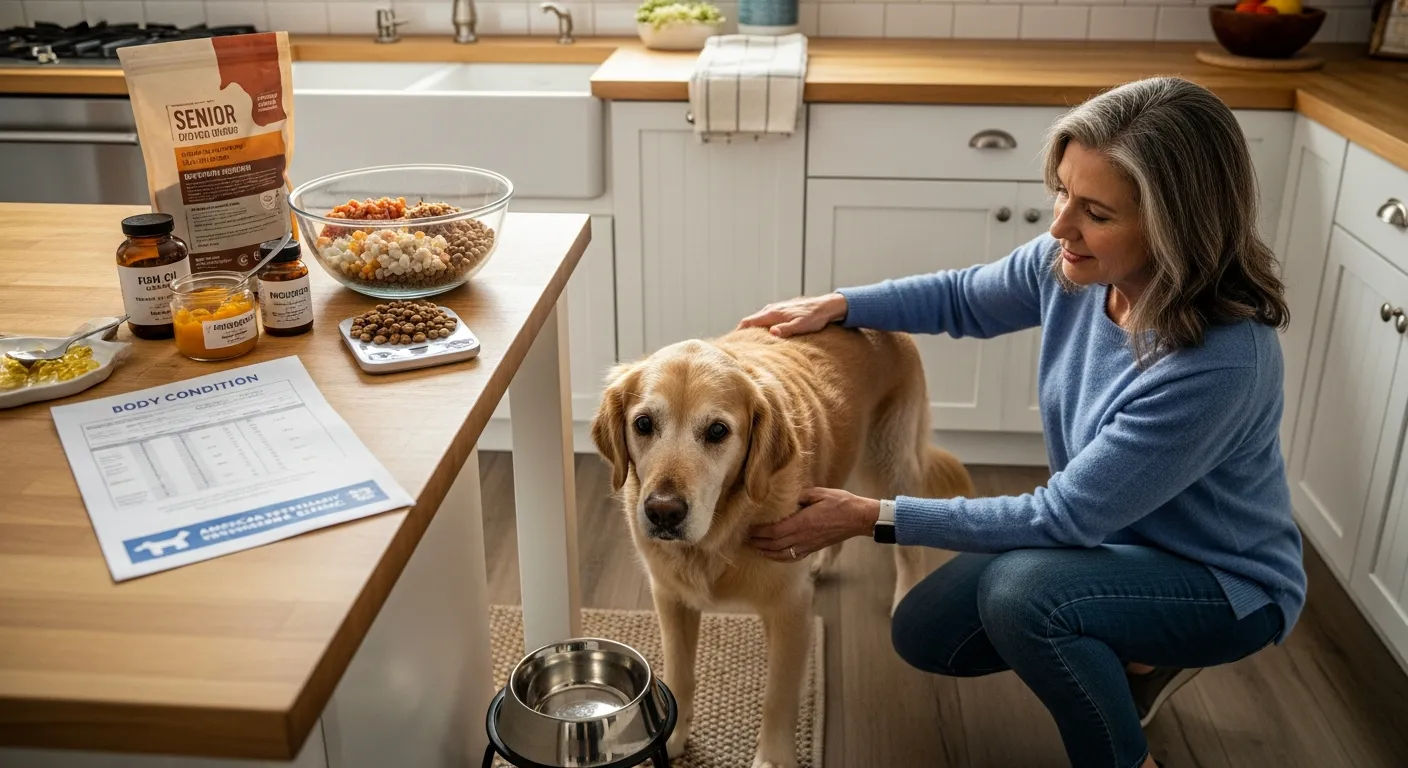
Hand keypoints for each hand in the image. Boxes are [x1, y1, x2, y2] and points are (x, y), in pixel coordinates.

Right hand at [737, 293, 848, 337]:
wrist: (825, 306)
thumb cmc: (814, 317)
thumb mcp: (801, 326)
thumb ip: (785, 329)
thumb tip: (771, 333)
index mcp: (773, 313)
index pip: (748, 322)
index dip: (738, 332)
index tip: (731, 342)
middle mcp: (771, 309)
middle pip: (750, 321)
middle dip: (742, 332)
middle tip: (737, 345)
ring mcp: (775, 308)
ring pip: (758, 319)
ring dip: (752, 329)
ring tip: (749, 342)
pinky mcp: (781, 310)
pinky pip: (765, 318)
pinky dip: (760, 326)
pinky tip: (764, 334)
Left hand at [749, 487, 880, 562]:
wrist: (858, 518)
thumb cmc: (841, 503)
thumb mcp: (819, 493)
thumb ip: (800, 496)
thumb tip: (785, 497)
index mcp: (803, 522)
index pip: (774, 531)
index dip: (758, 532)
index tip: (747, 528)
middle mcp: (803, 537)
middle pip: (774, 544)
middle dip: (757, 542)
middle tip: (743, 538)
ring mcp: (808, 545)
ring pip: (781, 553)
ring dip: (765, 551)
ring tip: (753, 546)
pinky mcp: (813, 549)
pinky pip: (792, 557)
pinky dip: (778, 557)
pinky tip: (772, 554)